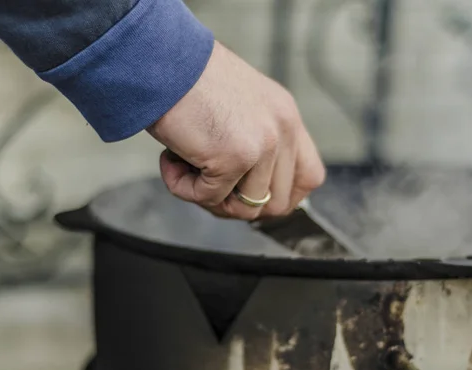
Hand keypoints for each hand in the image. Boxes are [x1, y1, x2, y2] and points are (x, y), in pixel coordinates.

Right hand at [147, 41, 325, 219]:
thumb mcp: (241, 108)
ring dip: (209, 197)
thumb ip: (257, 142)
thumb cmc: (189, 82)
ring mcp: (262, 144)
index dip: (284, 197)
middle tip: (210, 184)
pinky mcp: (234, 157)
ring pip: (244, 208)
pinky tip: (170, 159)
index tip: (253, 198)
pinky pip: (209, 198)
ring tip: (186, 165)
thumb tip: (252, 194)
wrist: (162, 59)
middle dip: (240, 205)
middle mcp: (282, 130)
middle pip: (279, 203)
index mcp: (286, 117)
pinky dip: (182, 187)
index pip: (310, 177)